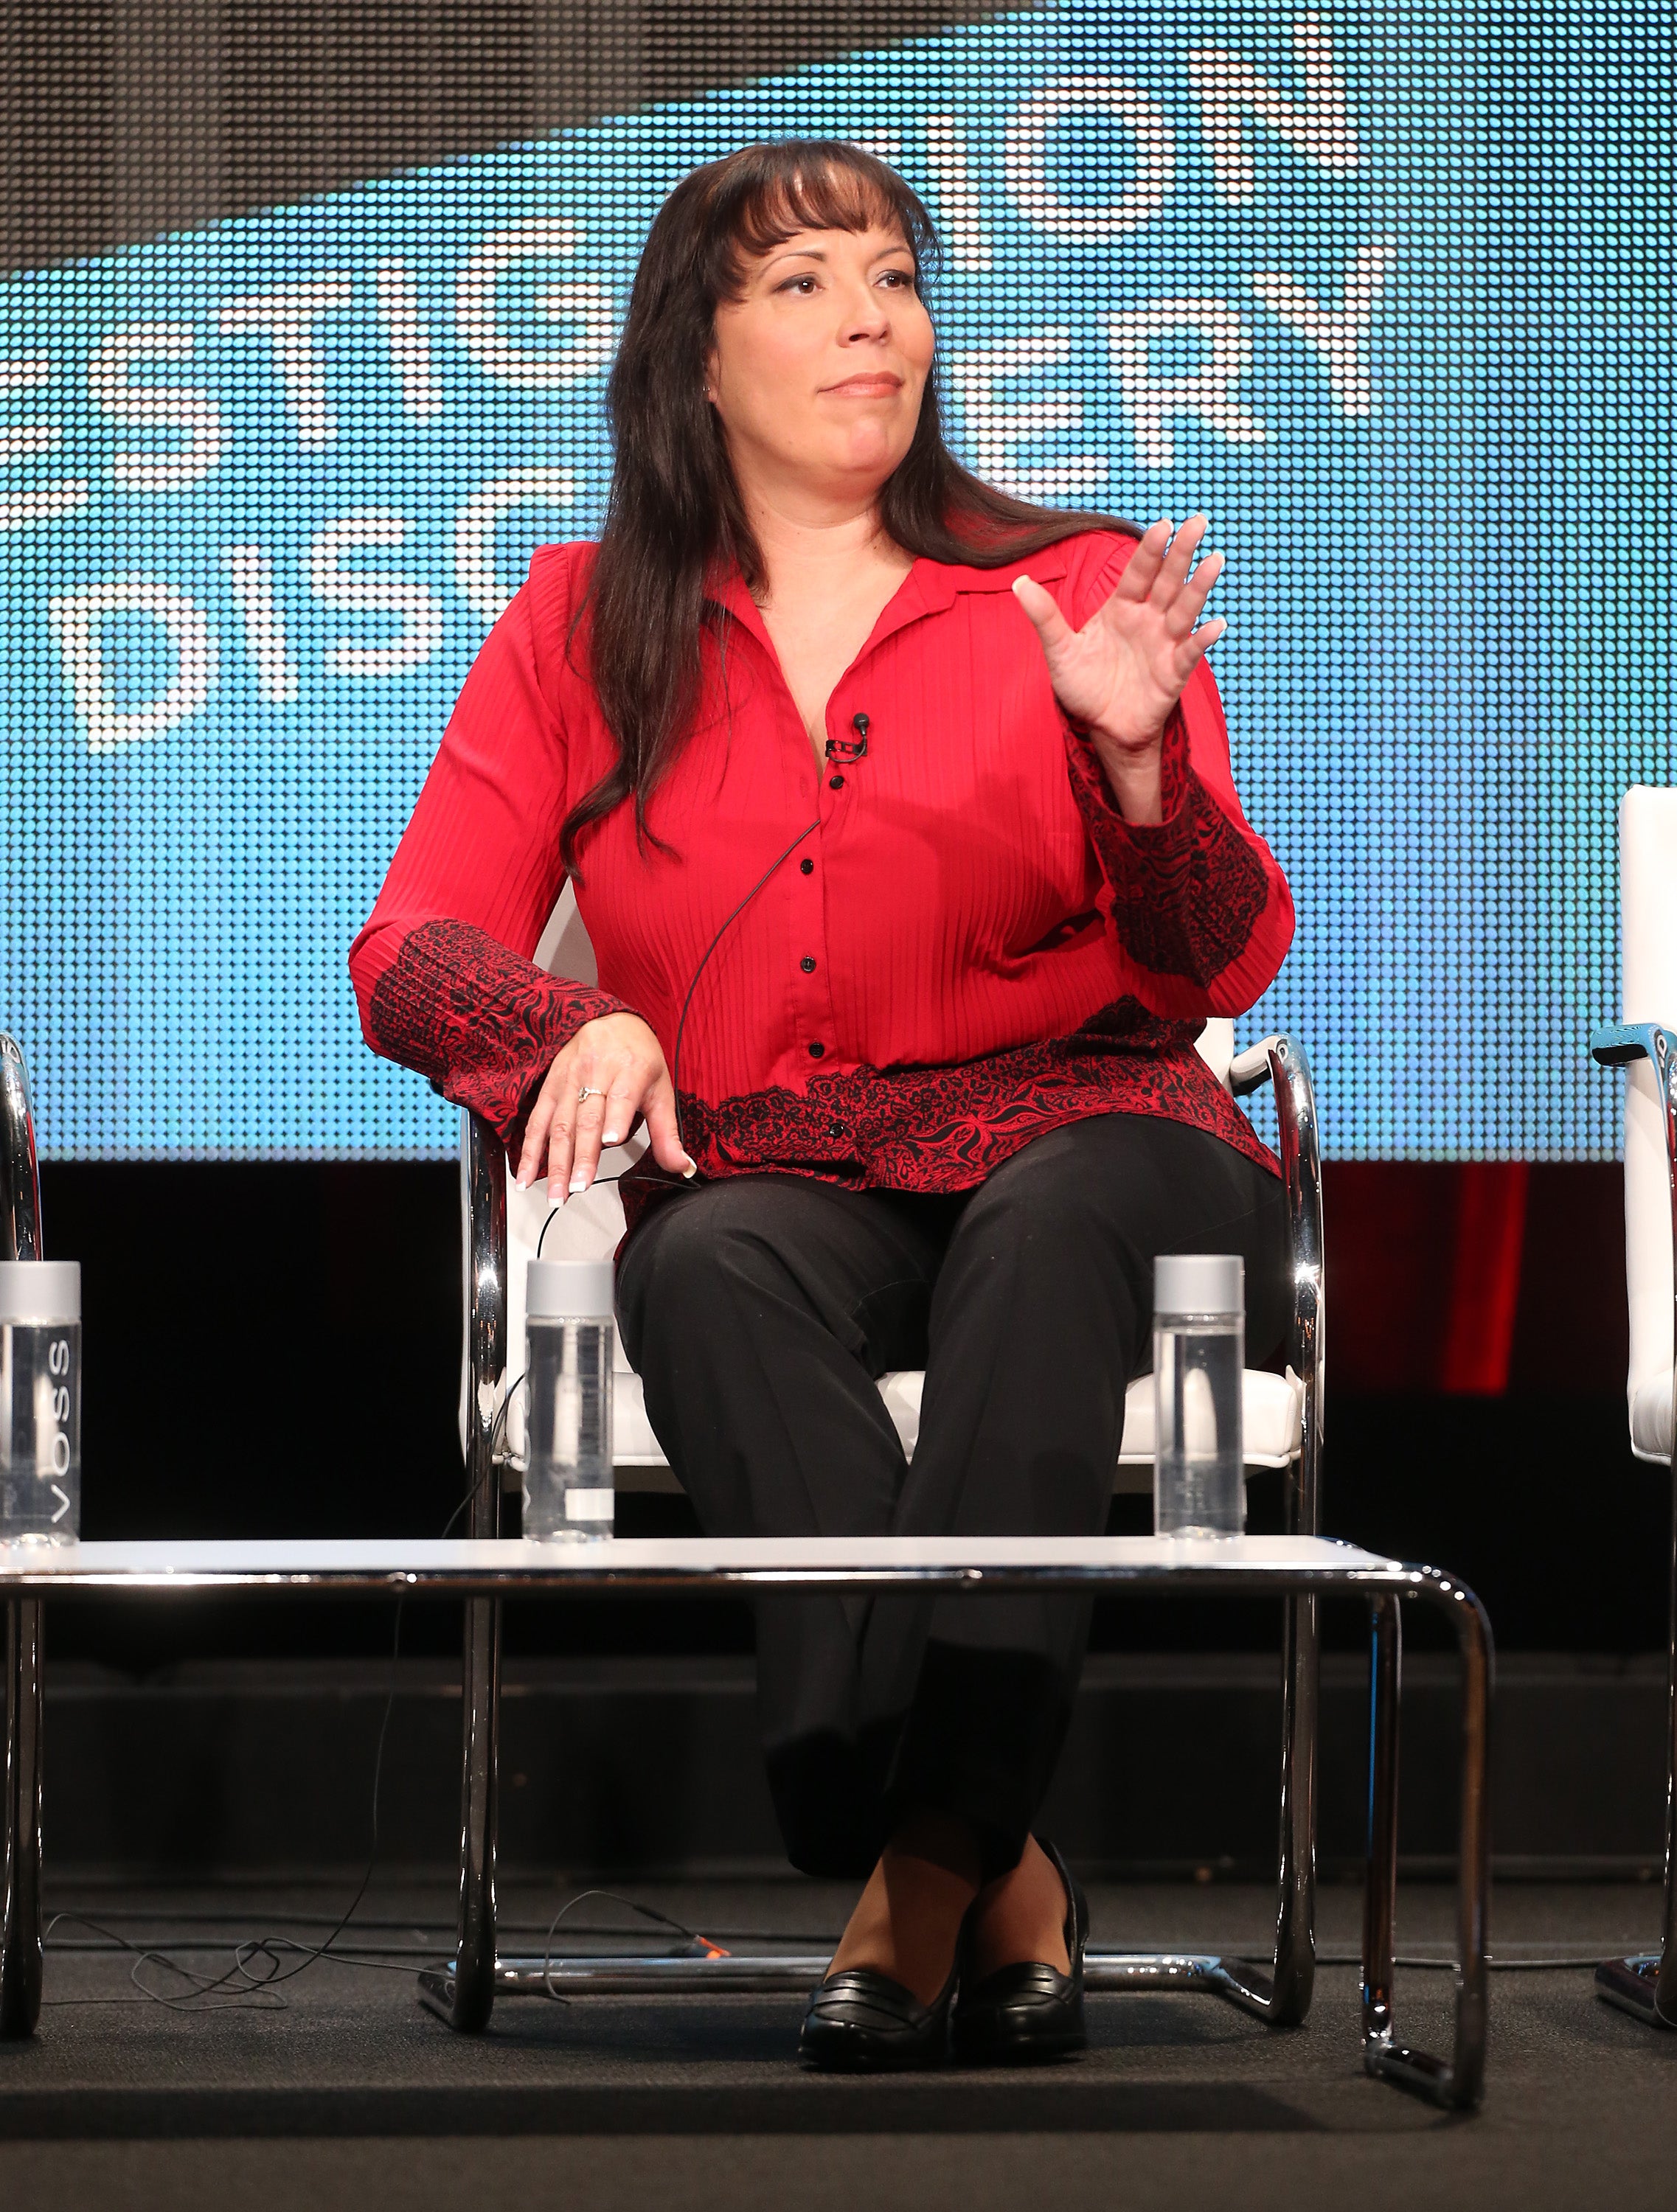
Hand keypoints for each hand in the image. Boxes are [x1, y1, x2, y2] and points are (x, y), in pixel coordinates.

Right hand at [515, 1012, 694, 1195]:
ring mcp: (569, 1080)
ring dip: (555, 1162)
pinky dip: (530, 1150)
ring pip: (560, 1124)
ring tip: (557, 1193)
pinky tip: (525, 1175)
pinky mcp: (550, 1087)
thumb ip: (667, 1133)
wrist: (609, 1020)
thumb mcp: (661, 1089)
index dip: (615, 1118)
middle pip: (587, 1118)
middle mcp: (596, 1073)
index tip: (610, 1141)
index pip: (622, 1096)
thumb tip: (683, 1167)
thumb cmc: (638, 1057)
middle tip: (579, 1188)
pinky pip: (537, 1121)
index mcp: (630, 1070)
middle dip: (581, 1157)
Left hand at [1012, 513, 1225, 759]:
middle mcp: (1147, 620)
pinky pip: (1190, 653)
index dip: (1151, 549)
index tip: (1163, 524)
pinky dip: (1203, 640)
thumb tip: (1019, 582)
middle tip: (1198, 522)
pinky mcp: (1173, 673)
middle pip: (1168, 581)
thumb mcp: (1060, 651)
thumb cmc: (1083, 686)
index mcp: (1121, 608)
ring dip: (1199, 586)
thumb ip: (1044, 617)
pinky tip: (1216, 625)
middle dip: (1182, 552)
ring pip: (1184, 610)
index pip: (1138, 572)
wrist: (1102, 727)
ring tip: (1215, 561)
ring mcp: (1164, 644)